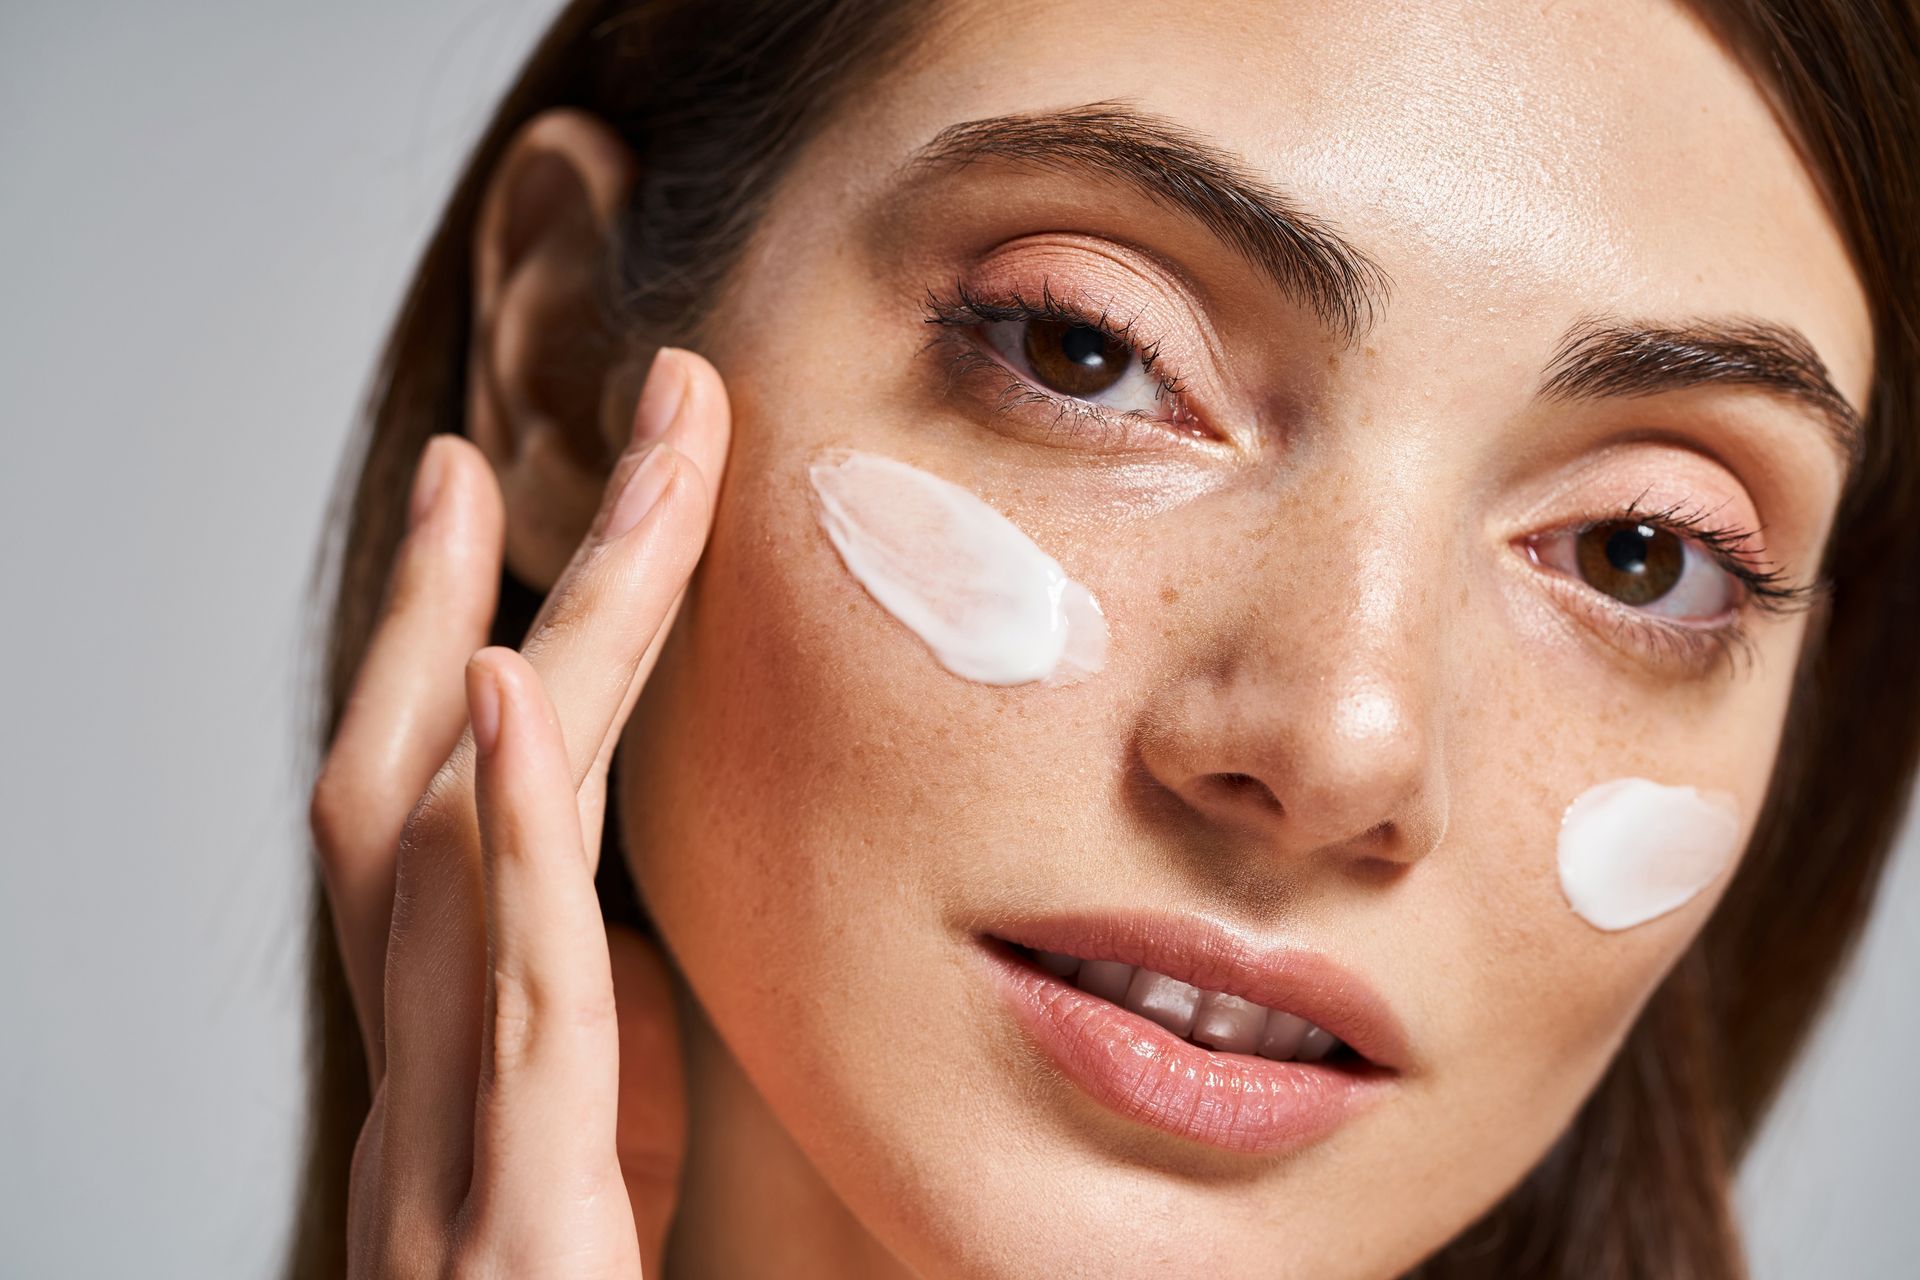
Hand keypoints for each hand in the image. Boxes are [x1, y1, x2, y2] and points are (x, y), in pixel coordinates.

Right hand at [307, 347, 730, 1277]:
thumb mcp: (611, 1184)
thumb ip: (613, 1052)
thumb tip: (643, 928)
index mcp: (471, 1072)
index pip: (463, 831)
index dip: (477, 663)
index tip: (527, 522)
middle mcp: (429, 1088)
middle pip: (411, 794)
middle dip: (455, 602)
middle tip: (513, 439)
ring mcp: (447, 1148)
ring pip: (436, 853)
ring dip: (479, 645)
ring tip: (508, 477)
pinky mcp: (508, 1214)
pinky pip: (505, 991)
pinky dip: (490, 827)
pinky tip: (493, 681)